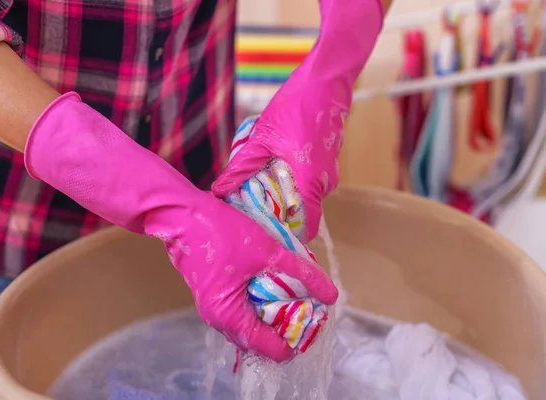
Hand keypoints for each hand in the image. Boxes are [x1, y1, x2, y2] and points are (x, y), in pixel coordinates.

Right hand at [24, 93, 337, 361]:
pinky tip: (279, 284)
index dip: (297, 338)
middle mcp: (219, 314)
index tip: (317, 322)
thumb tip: (327, 294)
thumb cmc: (213, 225)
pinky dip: (264, 298)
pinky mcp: (214, 287)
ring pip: (254, 320)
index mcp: (228, 310)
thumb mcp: (264, 246)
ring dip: (278, 309)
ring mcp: (215, 302)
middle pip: (261, 336)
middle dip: (290, 324)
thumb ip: (296, 272)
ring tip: (301, 295)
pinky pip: (245, 304)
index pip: (268, 345)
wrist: (173, 207)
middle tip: (314, 309)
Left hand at [212, 0, 384, 240]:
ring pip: (302, 194)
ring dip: (282, 192)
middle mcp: (323, 182)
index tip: (267, 238)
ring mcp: (327, 172)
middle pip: (301, 211)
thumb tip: (219, 191)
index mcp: (310, 181)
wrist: (324, 84)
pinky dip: (290, 178)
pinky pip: (307, 180)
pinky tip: (273, 163)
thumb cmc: (294, 109)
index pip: (307, 226)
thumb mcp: (261, 140)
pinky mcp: (325, 161)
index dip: (289, 237)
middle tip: (251, 208)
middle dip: (277, 212)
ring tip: (258, 179)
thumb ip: (241, 168)